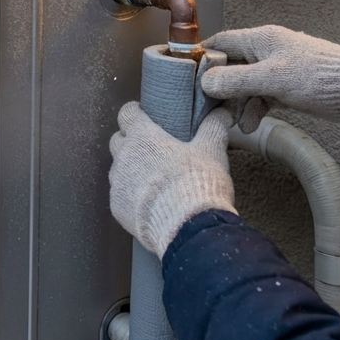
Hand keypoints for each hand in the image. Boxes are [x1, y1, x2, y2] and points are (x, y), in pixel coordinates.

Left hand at [109, 102, 235, 258]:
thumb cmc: (197, 182)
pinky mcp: (117, 206)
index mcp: (143, 137)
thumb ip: (214, 128)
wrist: (186, 227)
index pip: (127, 114)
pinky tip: (149, 203)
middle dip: (130, 141)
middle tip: (150, 149)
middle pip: (117, 140)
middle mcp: (124, 156)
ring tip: (152, 180)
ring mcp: (117, 182)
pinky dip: (131, 195)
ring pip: (118, 169)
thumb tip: (222, 112)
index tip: (141, 115)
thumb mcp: (211, 151)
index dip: (133, 113)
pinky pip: (121, 195)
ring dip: (130, 170)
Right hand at [201, 26, 339, 128]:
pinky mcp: (287, 89)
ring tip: (233, 123)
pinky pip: (261, 98)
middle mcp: (266, 52)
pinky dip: (254, 110)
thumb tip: (206, 83)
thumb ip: (236, 80)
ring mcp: (277, 71)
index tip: (185, 74)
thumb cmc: (319, 77)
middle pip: (230, 66)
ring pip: (245, 86)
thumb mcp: (272, 78)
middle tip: (204, 106)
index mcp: (261, 39)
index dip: (202, 56)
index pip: (221, 42)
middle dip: (218, 87)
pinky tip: (249, 126)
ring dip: (237, 104)